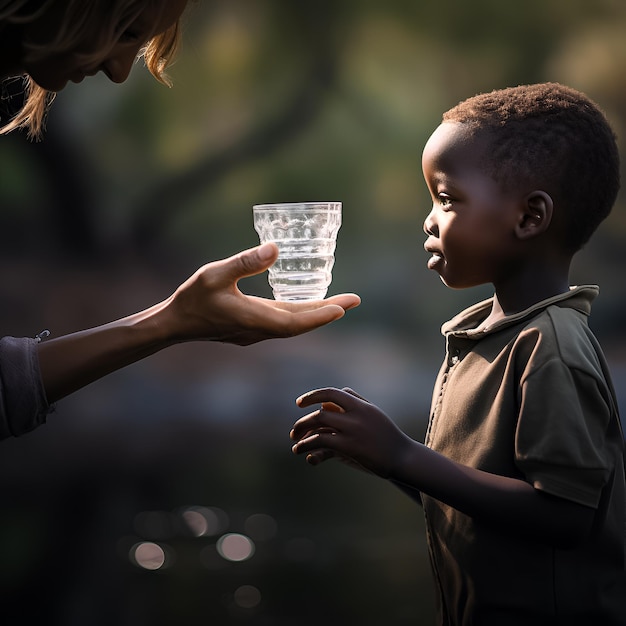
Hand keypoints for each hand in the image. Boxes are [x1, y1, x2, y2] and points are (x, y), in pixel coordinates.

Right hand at [163, 243, 360, 345]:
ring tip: (337, 303)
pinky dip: (299, 315)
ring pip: (293, 324)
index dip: (321, 315)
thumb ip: (245, 262)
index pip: (296, 321)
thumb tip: (275, 249)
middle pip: (301, 324)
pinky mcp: (250, 330)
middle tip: (355, 300)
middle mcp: (259, 330)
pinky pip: (282, 323)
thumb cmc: (192, 298)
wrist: (174, 324)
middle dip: (329, 311)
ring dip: (316, 314)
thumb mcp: (215, 274)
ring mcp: (255, 332)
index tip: (345, 306)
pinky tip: (304, 307)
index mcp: (254, 319)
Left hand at [290, 387, 412, 478]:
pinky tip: (304, 454)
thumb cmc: (387, 436)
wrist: (404, 458)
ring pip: (319, 427)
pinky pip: (323, 443)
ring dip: (302, 436)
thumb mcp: (373, 413)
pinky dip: (309, 447)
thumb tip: (340, 391)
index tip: (299, 403)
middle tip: (294, 432)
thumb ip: (357, 400)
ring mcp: (353, 431)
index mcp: (361, 406)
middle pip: (321, 413)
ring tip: (295, 445)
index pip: (332, 393)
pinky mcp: (351, 447)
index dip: (313, 396)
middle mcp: (356, 415)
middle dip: (303, 422)